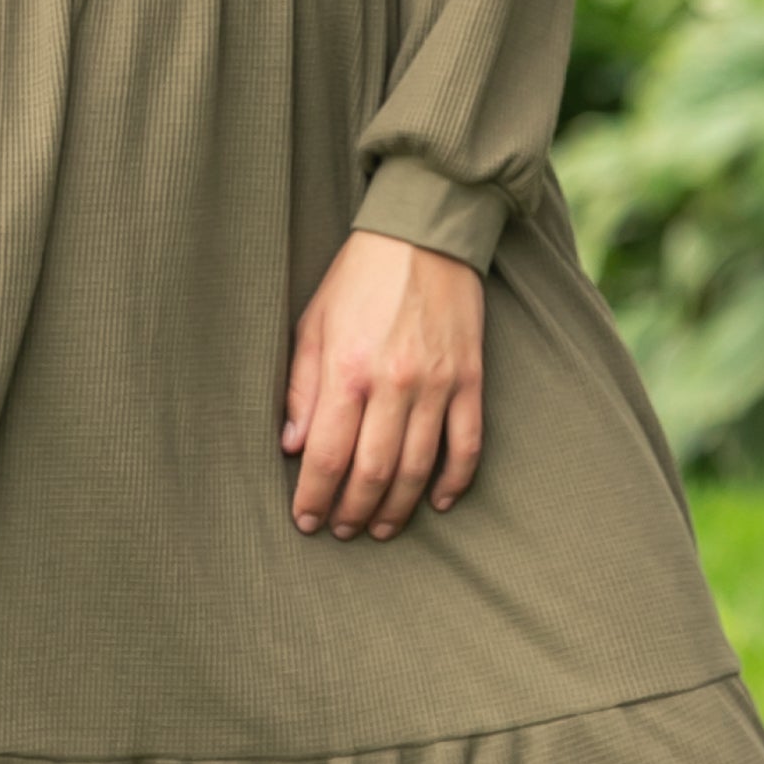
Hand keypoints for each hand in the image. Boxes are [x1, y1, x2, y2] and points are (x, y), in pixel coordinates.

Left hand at [282, 226, 484, 541]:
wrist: (425, 232)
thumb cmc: (360, 276)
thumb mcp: (314, 322)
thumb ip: (301, 387)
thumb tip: (293, 446)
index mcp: (348, 367)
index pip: (327, 456)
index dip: (313, 498)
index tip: (306, 520)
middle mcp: (394, 381)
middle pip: (372, 473)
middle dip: (352, 512)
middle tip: (341, 531)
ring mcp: (438, 383)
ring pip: (418, 468)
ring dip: (397, 508)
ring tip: (380, 527)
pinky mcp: (470, 378)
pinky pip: (467, 444)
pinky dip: (454, 481)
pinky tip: (438, 502)